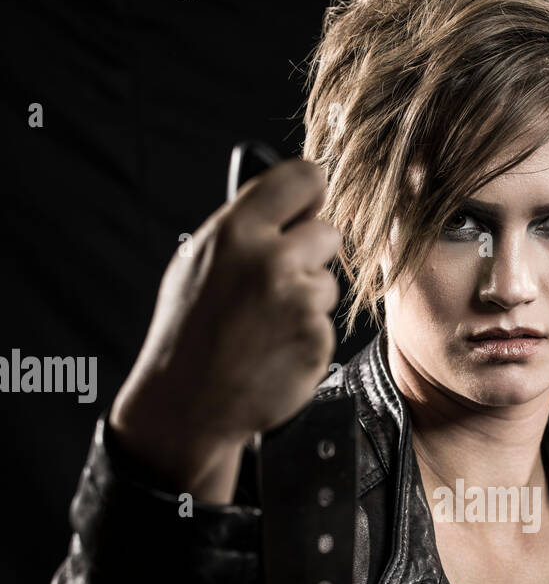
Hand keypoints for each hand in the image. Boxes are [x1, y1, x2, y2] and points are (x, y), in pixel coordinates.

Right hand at [110, 158, 339, 501]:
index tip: (308, 204)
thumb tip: (291, 202)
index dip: (310, 192)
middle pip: (327, 232)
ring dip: (307, 300)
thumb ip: (244, 228)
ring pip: (327, 283)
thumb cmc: (189, 333)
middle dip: (309, 254)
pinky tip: (273, 350)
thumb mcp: (197, 261)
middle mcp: (272, 260)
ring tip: (264, 325)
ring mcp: (299, 302)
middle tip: (276, 282)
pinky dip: (306, 337)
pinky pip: (325, 324)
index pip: (303, 178)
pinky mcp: (317, 340)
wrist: (187, 405)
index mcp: (236, 232)